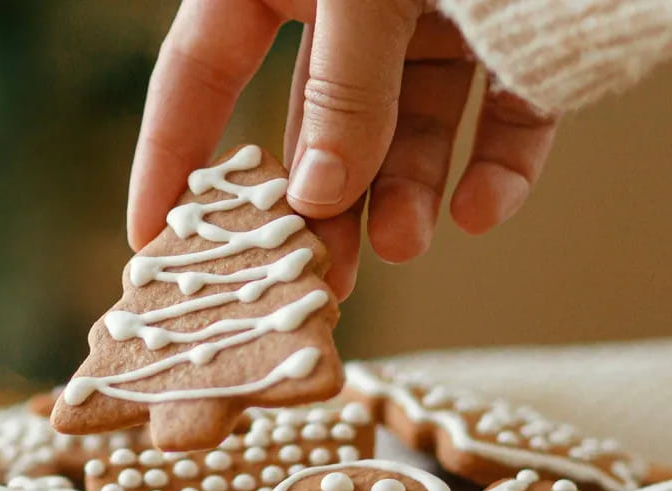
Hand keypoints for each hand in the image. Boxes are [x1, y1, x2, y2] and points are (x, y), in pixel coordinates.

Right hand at [128, 0, 558, 296]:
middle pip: (316, 123)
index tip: (156, 242)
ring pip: (410, 127)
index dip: (172, 157)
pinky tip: (483, 209)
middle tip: (315, 281)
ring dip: (408, 192)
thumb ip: (343, 85)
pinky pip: (502, 112)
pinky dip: (497, 164)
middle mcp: (346, 7)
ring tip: (405, 244)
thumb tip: (319, 197)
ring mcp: (432, 18)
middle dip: (320, 204)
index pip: (197, 77)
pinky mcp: (516, 35)